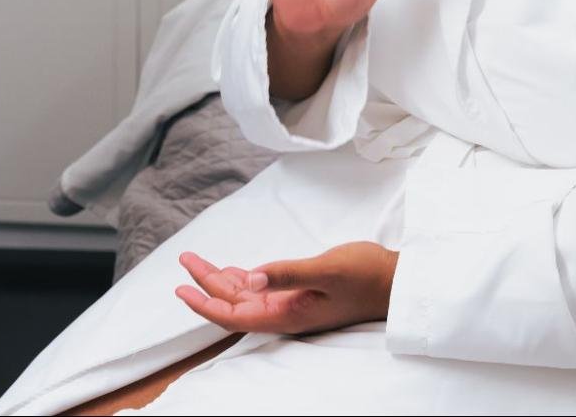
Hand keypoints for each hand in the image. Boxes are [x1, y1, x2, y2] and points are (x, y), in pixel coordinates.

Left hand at [174, 242, 397, 335]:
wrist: (394, 281)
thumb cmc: (365, 274)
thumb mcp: (326, 269)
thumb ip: (287, 274)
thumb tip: (249, 278)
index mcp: (288, 313)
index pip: (235, 316)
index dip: (206, 305)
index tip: (181, 290)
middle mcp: (285, 312)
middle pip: (235, 304)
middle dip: (206, 284)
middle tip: (184, 260)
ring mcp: (292, 303)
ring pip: (245, 295)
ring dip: (220, 280)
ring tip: (196, 261)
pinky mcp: (300, 292)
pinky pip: (261, 288)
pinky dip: (242, 278)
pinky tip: (231, 270)